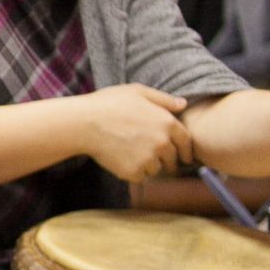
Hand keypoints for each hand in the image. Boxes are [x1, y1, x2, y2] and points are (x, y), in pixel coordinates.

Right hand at [75, 84, 194, 179]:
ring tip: (130, 154)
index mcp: (167, 123)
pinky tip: (121, 160)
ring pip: (156, 169)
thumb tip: (183, 104)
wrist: (84, 123)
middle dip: (165, 159)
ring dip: (148, 165)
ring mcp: (149, 159)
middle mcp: (162, 143)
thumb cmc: (108, 104)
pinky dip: (134, 172)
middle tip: (151, 156)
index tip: (184, 158)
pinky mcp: (134, 172)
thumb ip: (163, 99)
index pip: (186, 142)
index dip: (186, 151)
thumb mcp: (137, 92)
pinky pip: (140, 177)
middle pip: (172, 159)